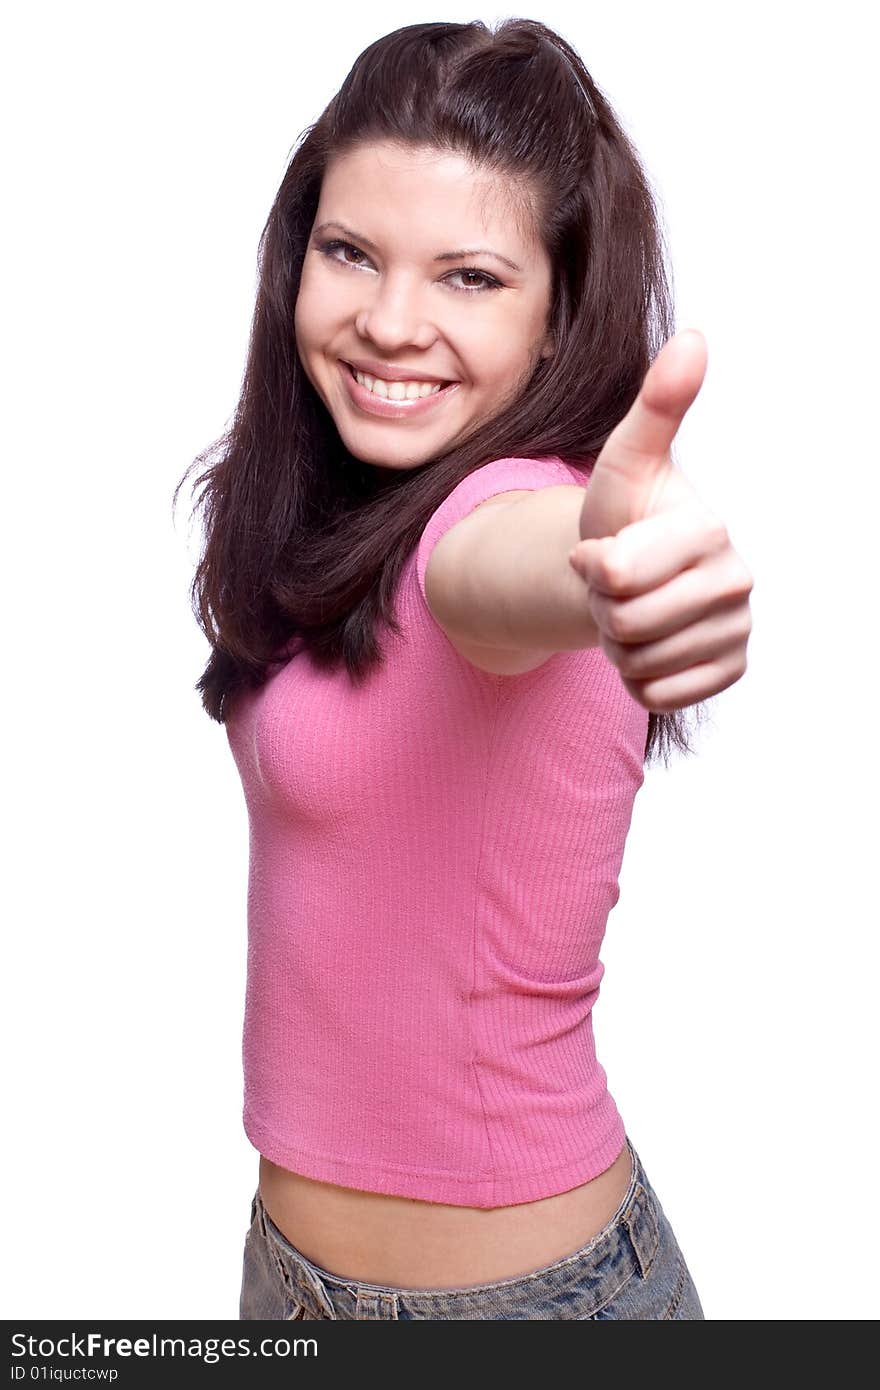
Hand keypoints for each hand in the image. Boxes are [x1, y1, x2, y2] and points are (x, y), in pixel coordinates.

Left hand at [568, 329, 753, 712]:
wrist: (628, 573)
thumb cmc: (624, 513)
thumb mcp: (624, 459)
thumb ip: (656, 406)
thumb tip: (693, 338)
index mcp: (710, 532)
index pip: (615, 576)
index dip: (590, 569)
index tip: (601, 551)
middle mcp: (737, 583)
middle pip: (626, 624)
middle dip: (603, 609)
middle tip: (616, 586)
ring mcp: (737, 631)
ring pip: (639, 663)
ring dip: (617, 644)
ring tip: (632, 609)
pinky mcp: (729, 671)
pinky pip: (657, 696)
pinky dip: (638, 678)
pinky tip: (649, 643)